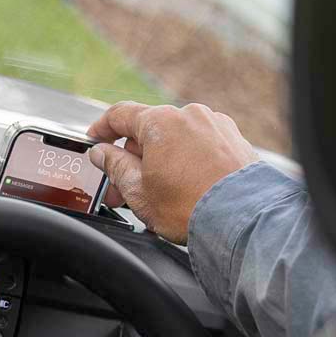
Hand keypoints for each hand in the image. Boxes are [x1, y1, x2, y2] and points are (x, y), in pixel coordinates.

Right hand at [87, 102, 257, 243]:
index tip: (95, 140)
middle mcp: (190, 116)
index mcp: (161, 122)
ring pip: (176, 139)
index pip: (120, 115)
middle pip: (149, 130)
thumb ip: (115, 166)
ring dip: (160, 161)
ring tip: (156, 193)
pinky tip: (184, 188)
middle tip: (122, 188)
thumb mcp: (139, 192)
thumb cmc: (190, 208)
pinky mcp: (235, 141)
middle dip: (132, 158)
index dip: (102, 128)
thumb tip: (102, 153)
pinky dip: (187, 161)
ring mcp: (216, 126)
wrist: (241, 221)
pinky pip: (200, 147)